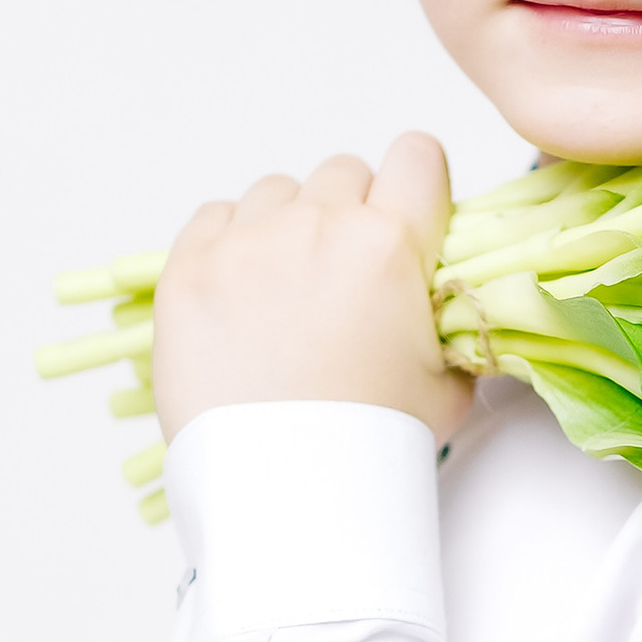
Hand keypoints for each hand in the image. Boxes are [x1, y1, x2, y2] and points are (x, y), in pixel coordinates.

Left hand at [154, 132, 472, 445]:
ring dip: (288, 226)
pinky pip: (215, 217)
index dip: (417, 186)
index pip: (417, 156)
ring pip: (277, 191)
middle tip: (344, 279)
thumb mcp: (447, 388)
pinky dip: (231, 245)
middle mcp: (318, 225)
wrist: (283, 485)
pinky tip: (242, 297)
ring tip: (286, 294)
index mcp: (391, 245)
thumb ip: (452, 329)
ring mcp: (247, 241)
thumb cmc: (372, 442)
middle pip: (344, 172)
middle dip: (351, 213)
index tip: (408, 219)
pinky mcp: (189, 266)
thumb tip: (450, 312)